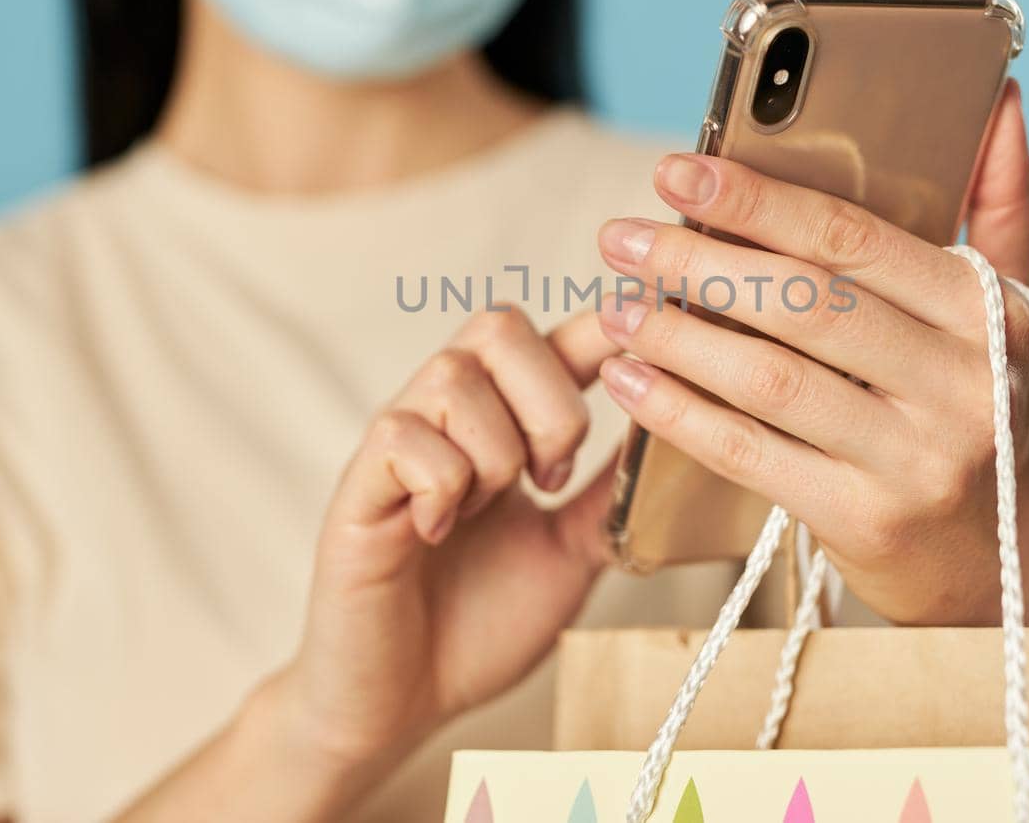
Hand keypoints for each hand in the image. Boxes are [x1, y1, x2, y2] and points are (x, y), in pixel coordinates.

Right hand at [271, 307, 619, 779]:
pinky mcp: (356, 488)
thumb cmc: (480, 623)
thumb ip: (609, 491)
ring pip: (453, 377)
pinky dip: (442, 485)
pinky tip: (439, 533)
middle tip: (550, 480)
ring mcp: (396, 446)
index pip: (556, 337)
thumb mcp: (571, 550)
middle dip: (550, 401)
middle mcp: (445, 417)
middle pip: (499, 326)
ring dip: (495, 452)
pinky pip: (402, 436)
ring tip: (486, 511)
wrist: (404, 702)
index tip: (652, 339)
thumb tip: (672, 433)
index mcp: (502, 422)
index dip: (606, 327)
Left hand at [594, 81, 1028, 625]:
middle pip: (803, 303)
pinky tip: (629, 380)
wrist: (1006, 560)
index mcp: (991, 313)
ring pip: (769, 379)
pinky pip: (751, 455)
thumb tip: (999, 93)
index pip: (854, 239)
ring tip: (614, 305)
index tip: (676, 169)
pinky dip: (679, 414)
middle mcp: (961, 385)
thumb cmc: (990, 409)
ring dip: (676, 336)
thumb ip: (1003, 200)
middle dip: (697, 263)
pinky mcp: (865, 521)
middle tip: (620, 238)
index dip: (757, 200)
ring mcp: (915, 459)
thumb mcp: (1017, 310)